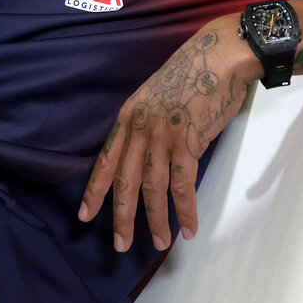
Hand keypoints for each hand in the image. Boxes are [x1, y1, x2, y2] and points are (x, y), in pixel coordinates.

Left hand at [78, 16, 257, 250]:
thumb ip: (148, 125)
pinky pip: (182, 185)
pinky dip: (185, 210)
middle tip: (119, 245)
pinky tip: (188, 228)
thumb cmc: (192, 75)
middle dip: (120, 217)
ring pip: (152, 188)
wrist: (218, 57)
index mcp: (129, 116)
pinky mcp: (188, 142)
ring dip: (156, 220)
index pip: (106, 160)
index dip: (95, 190)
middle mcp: (140, 128)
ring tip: (159, 244)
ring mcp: (162, 135)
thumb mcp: (156, 98)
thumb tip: (148, 153)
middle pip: (124, 181)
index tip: (84, 215)